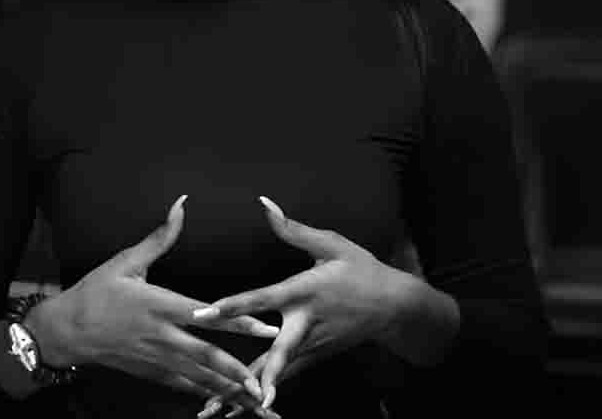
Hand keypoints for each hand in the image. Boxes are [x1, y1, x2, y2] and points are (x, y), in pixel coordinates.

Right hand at [25, 195, 276, 406]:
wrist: (62, 331)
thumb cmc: (95, 292)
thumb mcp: (126, 260)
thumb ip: (160, 237)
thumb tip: (181, 205)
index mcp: (158, 304)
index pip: (205, 313)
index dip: (237, 320)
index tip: (265, 326)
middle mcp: (160, 335)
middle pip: (205, 355)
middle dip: (238, 368)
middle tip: (265, 380)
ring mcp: (154, 358)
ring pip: (196, 376)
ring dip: (226, 388)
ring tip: (253, 400)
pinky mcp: (148, 372)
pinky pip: (181, 386)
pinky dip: (203, 393)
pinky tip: (223, 402)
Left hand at [193, 196, 404, 411]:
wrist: (393, 307)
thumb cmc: (361, 269)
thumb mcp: (332, 243)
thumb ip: (294, 228)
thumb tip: (265, 203)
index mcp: (307, 291)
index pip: (265, 298)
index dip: (235, 305)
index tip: (208, 312)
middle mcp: (307, 323)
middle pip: (276, 353)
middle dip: (248, 374)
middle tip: (217, 392)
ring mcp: (312, 346)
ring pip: (276, 373)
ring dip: (245, 394)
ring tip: (214, 411)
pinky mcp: (315, 358)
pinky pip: (285, 377)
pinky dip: (261, 393)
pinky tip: (239, 410)